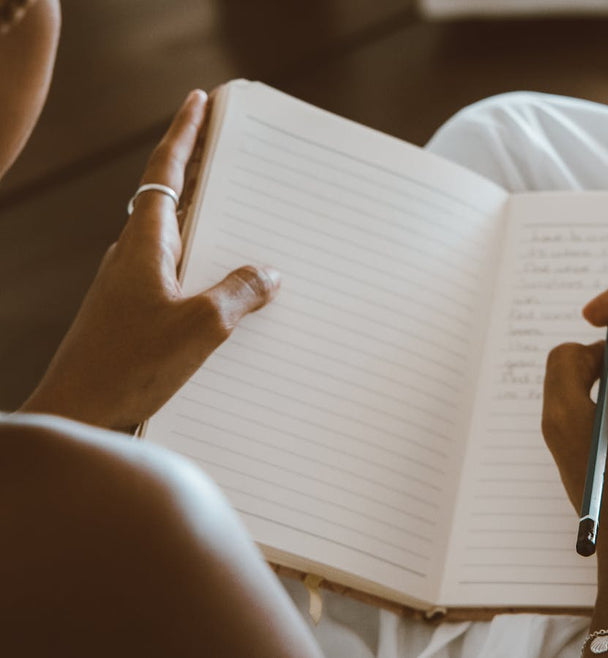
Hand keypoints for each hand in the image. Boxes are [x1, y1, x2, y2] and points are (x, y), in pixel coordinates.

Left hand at [20, 90, 280, 430]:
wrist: (77, 412)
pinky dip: (203, 272)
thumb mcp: (202, 326)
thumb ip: (239, 292)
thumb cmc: (129, 366)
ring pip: (176, 242)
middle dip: (202, 173)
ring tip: (246, 226)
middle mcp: (133, 256)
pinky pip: (176, 279)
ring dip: (207, 228)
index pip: (167, 171)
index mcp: (145, 243)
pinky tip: (229, 296)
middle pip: (172, 199)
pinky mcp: (134, 315)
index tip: (199, 100)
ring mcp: (130, 286)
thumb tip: (266, 273)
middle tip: (231, 152)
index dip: (185, 132)